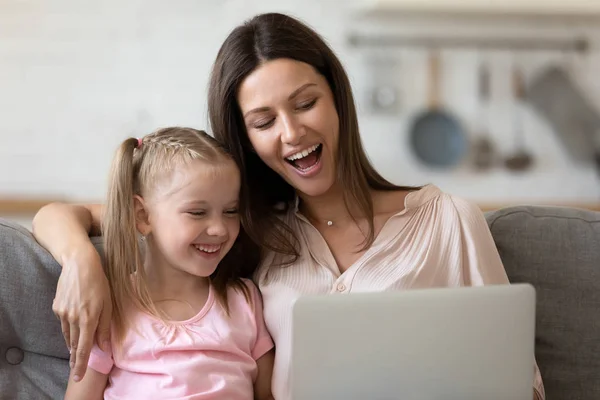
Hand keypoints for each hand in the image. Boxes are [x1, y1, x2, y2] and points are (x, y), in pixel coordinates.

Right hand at [52, 244, 111, 381]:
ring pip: (68, 334)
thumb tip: (104, 347)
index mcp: (88, 319)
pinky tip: (74, 326)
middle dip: (75, 358)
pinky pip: (64, 323)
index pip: (84, 348)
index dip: (81, 364)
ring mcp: (62, 313)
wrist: (79, 265)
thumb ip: (105, 327)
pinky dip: (69, 328)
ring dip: (72, 344)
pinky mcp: (57, 307)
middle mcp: (73, 319)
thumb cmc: (99, 283)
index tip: (78, 376)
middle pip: (74, 344)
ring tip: (74, 353)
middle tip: (76, 369)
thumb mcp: (108, 304)